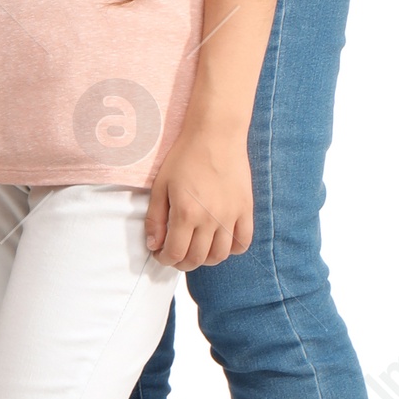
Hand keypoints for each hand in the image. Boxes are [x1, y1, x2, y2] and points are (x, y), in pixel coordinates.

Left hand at [144, 127, 253, 269]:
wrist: (215, 135)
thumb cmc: (185, 156)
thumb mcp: (161, 185)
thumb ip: (155, 218)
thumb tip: (153, 245)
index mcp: (186, 213)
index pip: (175, 253)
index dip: (164, 259)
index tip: (160, 254)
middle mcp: (210, 219)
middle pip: (196, 259)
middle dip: (181, 262)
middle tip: (175, 254)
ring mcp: (230, 215)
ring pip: (220, 256)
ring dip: (205, 260)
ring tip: (196, 249)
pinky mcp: (245, 210)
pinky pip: (243, 242)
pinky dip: (231, 249)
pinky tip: (219, 241)